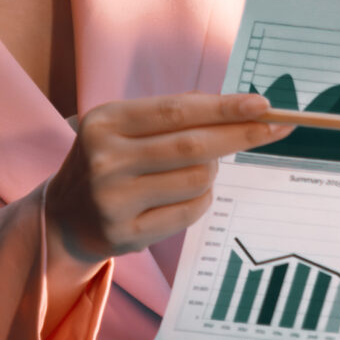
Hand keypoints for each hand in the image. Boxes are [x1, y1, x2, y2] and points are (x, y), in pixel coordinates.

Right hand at [46, 94, 287, 270]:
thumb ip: (173, 117)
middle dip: (241, 135)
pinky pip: (189, 212)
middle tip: (275, 128)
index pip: (177, 111)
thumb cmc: (109, 161)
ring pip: (197, 179)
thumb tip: (242, 109)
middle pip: (193, 145)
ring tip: (199, 170)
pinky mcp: (125, 234)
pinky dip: (202, 200)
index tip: (262, 105)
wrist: (64, 217)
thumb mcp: (124, 128)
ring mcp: (113, 200)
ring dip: (213, 172)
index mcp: (104, 122)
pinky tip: (189, 195)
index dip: (224, 107)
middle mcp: (105, 159)